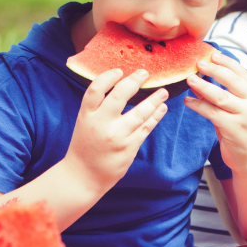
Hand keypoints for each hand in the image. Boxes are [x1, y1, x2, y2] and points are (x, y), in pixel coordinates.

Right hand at [63, 68, 168, 192]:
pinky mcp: (129, 147)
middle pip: (120, 96)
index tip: (119, 71)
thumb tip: (120, 85)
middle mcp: (101, 124)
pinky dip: (156, 116)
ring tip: (163, 92)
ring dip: (154, 100)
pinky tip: (161, 108)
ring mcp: (117, 136)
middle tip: (145, 73)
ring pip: (140, 112)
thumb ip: (98, 107)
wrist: (83, 176)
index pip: (95, 89)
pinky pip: (146, 128)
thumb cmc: (84, 146)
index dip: (108, 76)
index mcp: (86, 115)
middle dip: (134, 81)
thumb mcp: (84, 122)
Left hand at [184, 50, 246, 173]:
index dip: (226, 62)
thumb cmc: (239, 128)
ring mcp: (245, 116)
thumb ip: (224, 92)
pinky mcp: (234, 129)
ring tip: (190, 78)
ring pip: (221, 96)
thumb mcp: (236, 107)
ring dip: (203, 86)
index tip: (212, 54)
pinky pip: (212, 113)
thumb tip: (202, 74)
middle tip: (199, 62)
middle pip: (232, 81)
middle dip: (214, 70)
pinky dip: (198, 105)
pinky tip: (188, 100)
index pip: (241, 72)